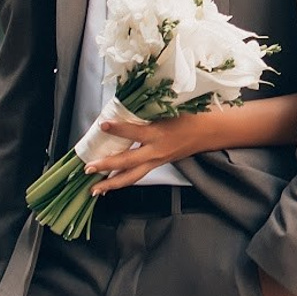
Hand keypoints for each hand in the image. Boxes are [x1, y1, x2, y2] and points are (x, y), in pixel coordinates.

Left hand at [85, 113, 203, 193]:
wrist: (208, 133)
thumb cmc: (189, 117)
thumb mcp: (169, 110)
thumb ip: (146, 111)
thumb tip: (122, 106)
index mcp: (159, 133)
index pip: (134, 131)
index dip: (118, 128)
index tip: (102, 125)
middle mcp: (156, 150)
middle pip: (128, 162)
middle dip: (106, 166)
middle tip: (88, 168)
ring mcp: (157, 161)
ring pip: (132, 177)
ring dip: (111, 184)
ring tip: (94, 190)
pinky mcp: (157, 165)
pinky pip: (137, 176)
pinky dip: (122, 181)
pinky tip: (110, 185)